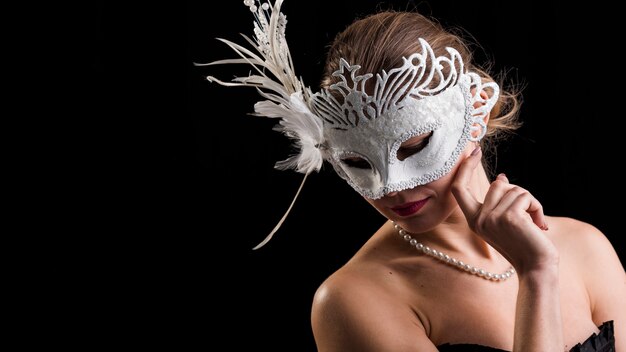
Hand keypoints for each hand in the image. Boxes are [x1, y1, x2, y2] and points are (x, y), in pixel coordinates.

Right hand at [451, 147, 558, 273]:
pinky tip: (540, 225)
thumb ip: (499, 201)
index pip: (459, 189)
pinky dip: (537, 207)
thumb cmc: (524, 245)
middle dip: (516, 193)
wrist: (537, 267)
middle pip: (496, 185)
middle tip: (528, 213)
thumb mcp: (505, 221)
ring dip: (530, 202)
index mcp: (474, 221)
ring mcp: (492, 218)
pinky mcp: (509, 217)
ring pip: (513, 189)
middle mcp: (478, 219)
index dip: (465, 169)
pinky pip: (525, 196)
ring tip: (534, 222)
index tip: (473, 152)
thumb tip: (501, 177)